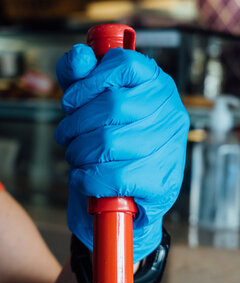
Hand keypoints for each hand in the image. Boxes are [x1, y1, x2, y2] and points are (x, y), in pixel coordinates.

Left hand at [55, 44, 188, 262]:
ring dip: (78, 152)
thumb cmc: (110, 149)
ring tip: (75, 156)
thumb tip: (80, 56)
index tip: (70, 102)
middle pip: (110, 105)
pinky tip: (83, 178)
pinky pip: (112, 176)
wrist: (127, 199)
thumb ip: (82, 79)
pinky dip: (87, 179)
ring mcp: (171, 149)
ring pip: (107, 142)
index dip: (87, 82)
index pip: (123, 64)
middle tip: (67, 136)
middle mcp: (171, 114)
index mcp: (159, 87)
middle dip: (75, 124)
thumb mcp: (92, 108)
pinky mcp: (162, 183)